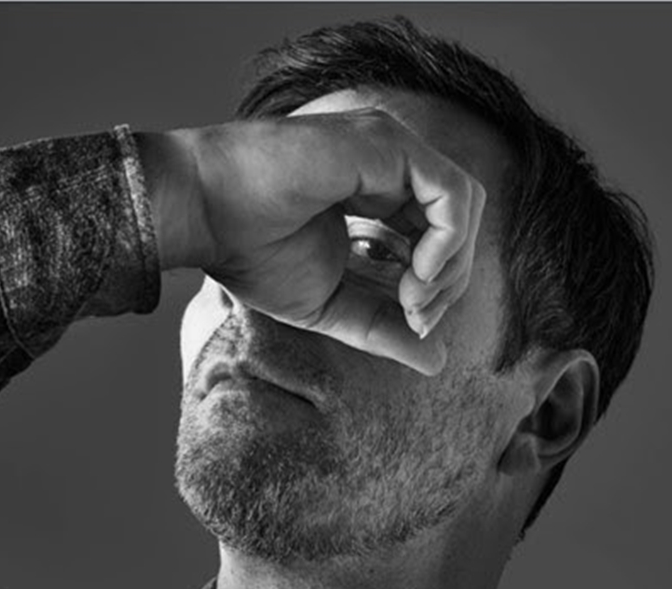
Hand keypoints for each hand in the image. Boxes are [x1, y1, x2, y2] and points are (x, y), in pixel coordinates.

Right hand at [137, 109, 485, 375]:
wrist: (207, 215)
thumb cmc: (251, 252)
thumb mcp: (329, 305)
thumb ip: (382, 326)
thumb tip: (437, 361)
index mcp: (374, 192)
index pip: (435, 237)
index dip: (436, 287)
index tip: (411, 324)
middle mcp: (388, 165)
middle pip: (458, 223)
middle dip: (450, 282)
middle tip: (416, 318)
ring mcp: (389, 149)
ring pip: (464, 206)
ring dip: (451, 264)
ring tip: (413, 298)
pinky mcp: (387, 145)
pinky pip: (453, 194)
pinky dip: (448, 241)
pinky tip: (415, 273)